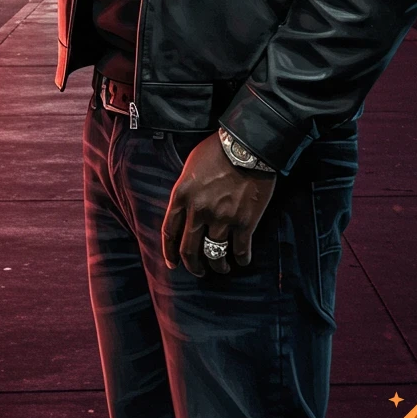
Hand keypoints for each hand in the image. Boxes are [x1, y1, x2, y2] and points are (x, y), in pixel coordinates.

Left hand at [161, 131, 275, 276]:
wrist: (247, 146)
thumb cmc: (217, 150)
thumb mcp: (191, 167)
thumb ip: (186, 191)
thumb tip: (186, 208)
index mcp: (182, 195)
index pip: (169, 231)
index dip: (169, 251)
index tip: (173, 263)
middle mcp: (198, 210)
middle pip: (189, 249)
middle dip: (192, 265)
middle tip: (198, 271)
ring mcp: (222, 218)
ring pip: (214, 254)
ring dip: (218, 265)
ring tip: (222, 267)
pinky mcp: (244, 222)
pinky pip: (241, 250)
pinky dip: (241, 259)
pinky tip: (241, 260)